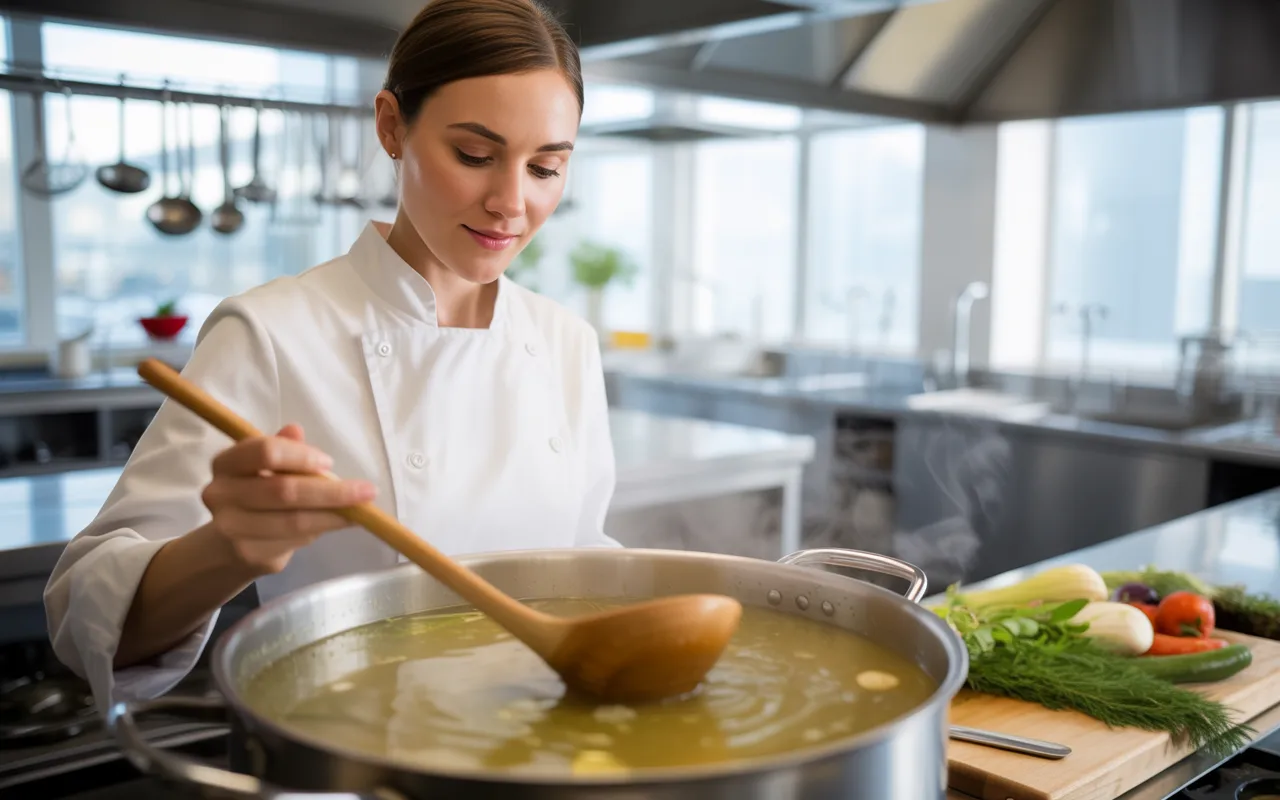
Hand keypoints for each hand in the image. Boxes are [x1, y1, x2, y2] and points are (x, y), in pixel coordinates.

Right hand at [200, 424, 376, 574]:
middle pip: (283, 490)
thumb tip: (296, 431)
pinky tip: (342, 523)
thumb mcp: (267, 468)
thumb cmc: (257, 496)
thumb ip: (282, 449)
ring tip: (361, 510)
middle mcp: (221, 494)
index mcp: (226, 463)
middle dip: (331, 491)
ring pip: (293, 520)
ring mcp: (231, 527)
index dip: (301, 456)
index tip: (330, 461)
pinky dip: (322, 530)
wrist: (230, 545)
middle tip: (366, 491)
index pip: (264, 452)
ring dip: (334, 515)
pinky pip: (294, 540)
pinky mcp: (248, 553)